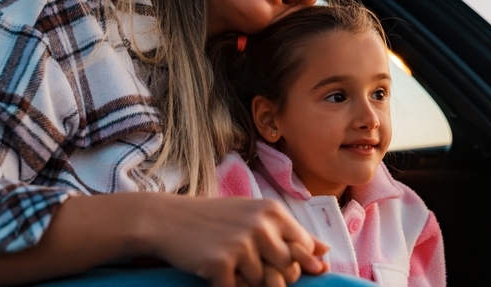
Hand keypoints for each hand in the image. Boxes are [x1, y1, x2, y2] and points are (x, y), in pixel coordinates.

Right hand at [141, 195, 327, 286]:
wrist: (166, 219)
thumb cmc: (214, 219)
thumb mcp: (254, 216)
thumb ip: (289, 233)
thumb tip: (324, 252)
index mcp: (273, 212)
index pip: (304, 248)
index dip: (296, 263)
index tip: (277, 264)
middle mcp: (261, 225)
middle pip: (288, 270)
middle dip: (272, 277)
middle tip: (246, 265)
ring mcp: (241, 244)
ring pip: (262, 283)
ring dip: (246, 281)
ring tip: (227, 262)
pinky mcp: (221, 263)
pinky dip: (226, 286)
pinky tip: (214, 271)